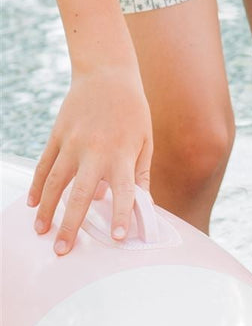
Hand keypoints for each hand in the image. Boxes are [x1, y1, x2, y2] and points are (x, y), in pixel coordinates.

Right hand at [27, 65, 152, 254]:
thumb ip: (141, 174)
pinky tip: (32, 205)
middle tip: (63, 250)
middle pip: (81, 195)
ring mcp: (72, 144)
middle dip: (71, 225)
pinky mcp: (57, 136)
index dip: (120, 215)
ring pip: (54, 183)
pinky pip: (44, 165)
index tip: (117, 238)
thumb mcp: (145, 141)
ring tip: (42, 232)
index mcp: (121, 155)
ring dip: (47, 210)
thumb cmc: (132, 112)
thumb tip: (143, 205)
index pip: (124, 191)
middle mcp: (95, 152)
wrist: (107, 74)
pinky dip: (36, 186)